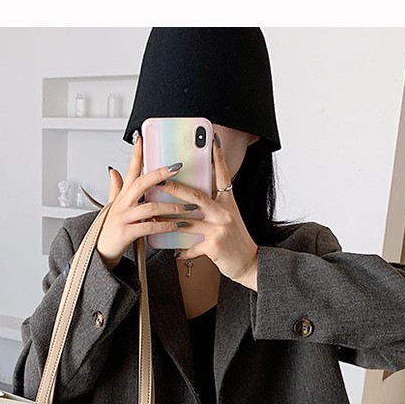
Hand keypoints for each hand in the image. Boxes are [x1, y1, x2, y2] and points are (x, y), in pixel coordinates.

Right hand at [95, 133, 197, 264]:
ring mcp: (124, 218)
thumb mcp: (111, 206)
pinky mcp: (127, 233)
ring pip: (150, 208)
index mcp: (122, 196)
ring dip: (171, 207)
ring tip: (189, 208)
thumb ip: (115, 188)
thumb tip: (113, 170)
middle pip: (141, 183)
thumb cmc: (109, 229)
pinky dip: (165, 226)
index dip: (136, 154)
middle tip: (176, 167)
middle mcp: (122, 204)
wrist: (100, 252)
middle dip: (159, 174)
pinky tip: (178, 226)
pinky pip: (150, 227)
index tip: (141, 138)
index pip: (129, 170)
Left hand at [160, 134, 258, 286]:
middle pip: (196, 196)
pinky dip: (182, 251)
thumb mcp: (230, 218)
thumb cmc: (237, 241)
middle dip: (176, 188)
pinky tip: (174, 252)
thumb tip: (193, 201)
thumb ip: (215, 208)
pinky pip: (191, 247)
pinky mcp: (214, 246)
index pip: (223, 175)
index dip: (217, 157)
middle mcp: (225, 213)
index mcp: (229, 203)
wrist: (250, 263)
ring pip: (188, 222)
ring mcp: (219, 229)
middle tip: (160, 180)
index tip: (211, 140)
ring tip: (154, 219)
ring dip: (169, 222)